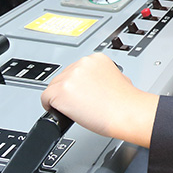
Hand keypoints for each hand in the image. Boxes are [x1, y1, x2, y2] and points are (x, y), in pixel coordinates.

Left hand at [41, 53, 157, 146]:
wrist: (127, 113)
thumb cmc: (127, 101)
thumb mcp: (120, 78)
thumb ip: (104, 76)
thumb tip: (97, 84)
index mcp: (97, 59)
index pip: (75, 70)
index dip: (77, 84)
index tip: (82, 93)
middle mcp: (82, 64)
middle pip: (63, 77)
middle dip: (68, 91)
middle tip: (79, 104)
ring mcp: (70, 76)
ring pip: (53, 87)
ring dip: (60, 99)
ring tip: (75, 109)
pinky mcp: (61, 91)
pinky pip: (45, 99)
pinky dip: (51, 107)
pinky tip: (63, 112)